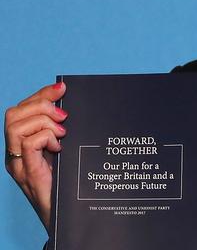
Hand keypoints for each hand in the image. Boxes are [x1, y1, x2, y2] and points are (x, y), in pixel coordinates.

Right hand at [4, 82, 67, 230]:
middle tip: (65, 117)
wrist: (65, 219)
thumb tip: (73, 108)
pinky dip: (46, 137)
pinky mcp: (28, 173)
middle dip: (41, 104)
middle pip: (14, 113)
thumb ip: (63, 133)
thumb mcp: (65, 152)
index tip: (62, 87)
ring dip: (44, 121)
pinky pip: (28, 143)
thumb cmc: (68, 186)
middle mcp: (15, 153)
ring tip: (63, 134)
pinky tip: (59, 147)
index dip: (41, 94)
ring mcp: (19, 163)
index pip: (22, 110)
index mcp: (23, 144)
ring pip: (16, 124)